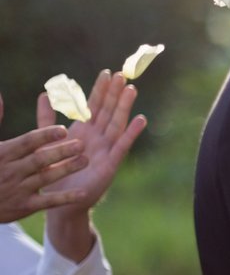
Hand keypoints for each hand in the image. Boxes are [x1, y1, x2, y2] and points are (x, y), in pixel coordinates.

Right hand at [0, 92, 87, 221]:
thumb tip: (0, 96)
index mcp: (3, 153)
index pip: (27, 143)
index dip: (45, 136)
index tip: (63, 130)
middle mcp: (11, 171)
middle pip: (39, 160)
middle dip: (60, 152)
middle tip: (82, 144)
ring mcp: (18, 190)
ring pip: (45, 178)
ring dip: (66, 170)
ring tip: (86, 160)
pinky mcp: (25, 206)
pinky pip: (47, 202)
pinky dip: (65, 198)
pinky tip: (83, 193)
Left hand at [39, 70, 147, 214]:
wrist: (59, 201)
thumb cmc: (56, 172)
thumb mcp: (48, 141)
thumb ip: (46, 119)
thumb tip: (45, 94)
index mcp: (83, 130)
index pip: (93, 106)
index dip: (100, 90)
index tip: (107, 73)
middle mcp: (97, 137)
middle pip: (107, 111)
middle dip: (114, 94)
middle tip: (122, 75)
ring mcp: (106, 149)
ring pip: (116, 123)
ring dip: (124, 107)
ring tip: (131, 90)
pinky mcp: (111, 164)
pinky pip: (122, 146)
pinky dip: (131, 133)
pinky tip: (140, 119)